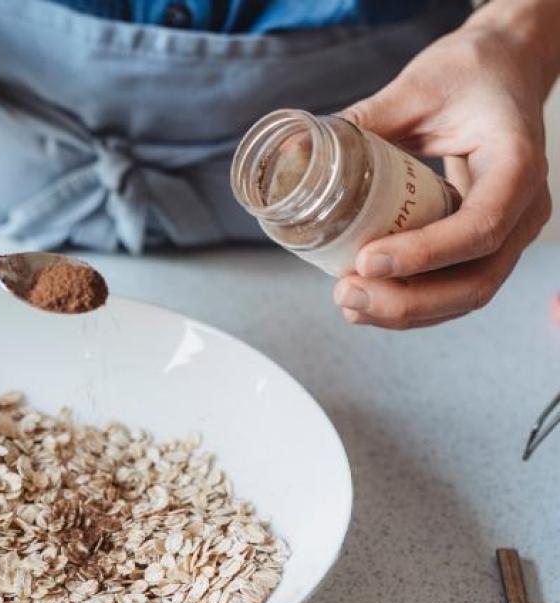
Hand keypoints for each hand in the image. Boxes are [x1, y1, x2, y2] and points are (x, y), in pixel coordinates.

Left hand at [334, 13, 554, 328]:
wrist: (503, 70)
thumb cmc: (469, 74)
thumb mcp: (416, 87)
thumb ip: (364, 121)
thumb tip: (300, 153)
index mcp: (516, 164)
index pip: (480, 226)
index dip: (424, 254)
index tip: (367, 260)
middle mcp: (523, 207)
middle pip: (477, 279)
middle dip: (408, 300)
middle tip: (347, 293)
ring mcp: (509, 229)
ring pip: (468, 293)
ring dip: (406, 311)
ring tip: (349, 303)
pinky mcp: (486, 242)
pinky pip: (456, 285)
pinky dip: (414, 302)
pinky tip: (369, 302)